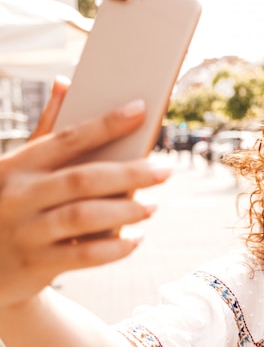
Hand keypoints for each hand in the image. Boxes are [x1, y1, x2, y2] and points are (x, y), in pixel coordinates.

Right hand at [0, 83, 170, 308]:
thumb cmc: (11, 204)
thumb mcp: (17, 168)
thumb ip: (45, 131)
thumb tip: (64, 82)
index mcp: (16, 165)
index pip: (67, 139)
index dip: (106, 124)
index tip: (141, 110)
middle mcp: (18, 196)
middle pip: (83, 179)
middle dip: (130, 173)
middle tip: (165, 170)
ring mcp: (25, 232)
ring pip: (85, 217)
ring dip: (126, 211)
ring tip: (153, 207)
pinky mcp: (36, 264)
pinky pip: (85, 255)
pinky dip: (116, 248)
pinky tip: (136, 239)